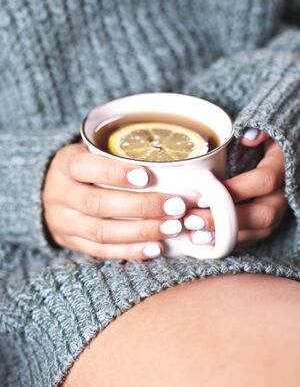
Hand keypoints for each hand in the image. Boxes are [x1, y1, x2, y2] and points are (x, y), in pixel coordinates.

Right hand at [42, 143, 186, 259]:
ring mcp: (63, 222)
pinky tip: (156, 247)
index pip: (85, 167)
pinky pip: (102, 251)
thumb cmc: (88, 167)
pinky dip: (131, 251)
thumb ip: (120, 155)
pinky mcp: (71, 243)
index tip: (147, 176)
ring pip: (102, 232)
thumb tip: (170, 162)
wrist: (56, 192)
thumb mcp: (93, 152)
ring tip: (172, 227)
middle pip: (98, 203)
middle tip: (175, 206)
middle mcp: (59, 194)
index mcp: (64, 165)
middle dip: (141, 206)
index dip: (115, 173)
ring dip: (141, 231)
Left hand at [183, 130, 288, 246]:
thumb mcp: (263, 129)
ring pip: (257, 232)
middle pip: (262, 215)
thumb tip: (248, 137)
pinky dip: (227, 243)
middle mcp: (284, 195)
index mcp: (282, 168)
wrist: (272, 156)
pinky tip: (202, 241)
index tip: (201, 196)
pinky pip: (251, 239)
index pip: (263, 181)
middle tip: (191, 220)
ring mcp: (277, 212)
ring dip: (224, 237)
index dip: (234, 190)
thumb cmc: (260, 142)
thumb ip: (257, 130)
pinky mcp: (265, 225)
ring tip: (192, 234)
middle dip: (225, 221)